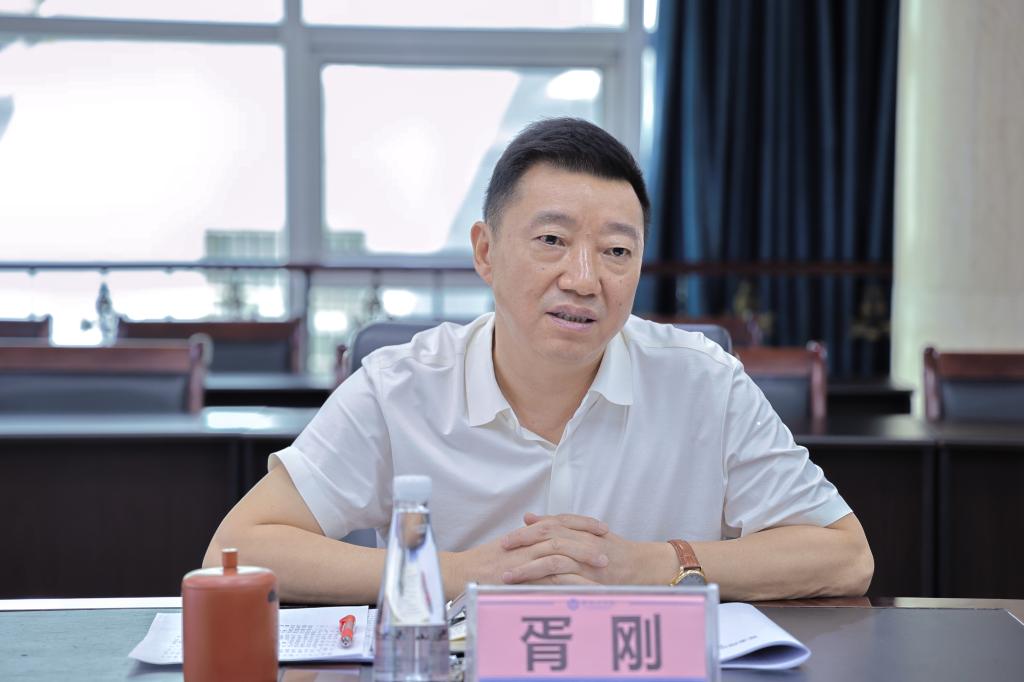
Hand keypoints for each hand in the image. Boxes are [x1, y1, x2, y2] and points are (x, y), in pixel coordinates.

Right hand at [443, 514, 611, 593]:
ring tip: (603, 564)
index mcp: (526, 534)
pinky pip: (547, 576)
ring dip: (583, 556)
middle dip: (588, 537)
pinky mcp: (519, 576)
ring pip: (559, 552)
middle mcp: (527, 542)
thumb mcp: (508, 548)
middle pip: (563, 533)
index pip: (559, 521)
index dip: (581, 522)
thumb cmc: (482, 563)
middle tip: (608, 543)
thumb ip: (528, 542)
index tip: (600, 527)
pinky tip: (584, 585)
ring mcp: (523, 558)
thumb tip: (545, 542)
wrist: (460, 573)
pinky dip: (567, 579)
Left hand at [500, 512, 668, 585]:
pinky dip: (545, 585)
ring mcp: (588, 562)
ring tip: (507, 577)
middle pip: (547, 540)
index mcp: (580, 531)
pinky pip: (565, 582)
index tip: (506, 540)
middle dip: (521, 546)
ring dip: (527, 569)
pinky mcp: (592, 580)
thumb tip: (528, 517)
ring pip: (552, 561)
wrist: (644, 566)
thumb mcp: (587, 532)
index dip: (526, 532)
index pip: (549, 527)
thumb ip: (558, 524)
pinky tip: (529, 591)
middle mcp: (583, 543)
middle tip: (501, 553)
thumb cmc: (614, 550)